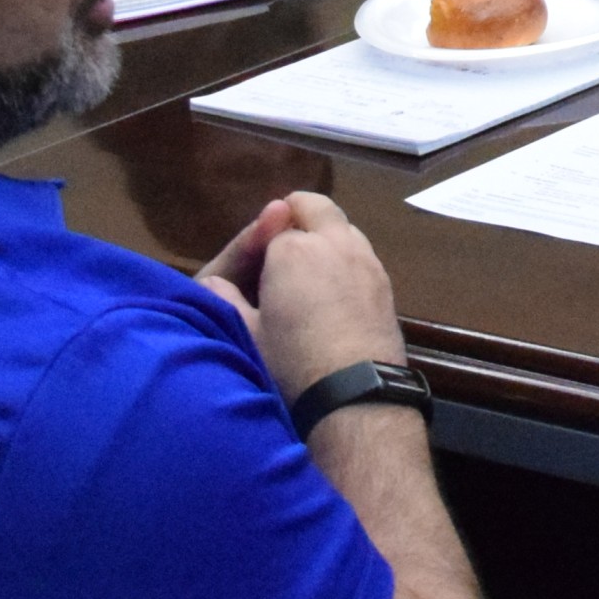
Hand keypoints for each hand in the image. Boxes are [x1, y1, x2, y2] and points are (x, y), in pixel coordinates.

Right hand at [192, 192, 406, 399]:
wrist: (355, 391)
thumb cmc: (291, 363)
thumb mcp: (245, 333)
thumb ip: (224, 299)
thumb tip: (212, 281)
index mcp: (292, 250)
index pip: (273, 226)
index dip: (261, 242)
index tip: (254, 259)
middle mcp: (334, 242)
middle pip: (315, 207)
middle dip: (296, 214)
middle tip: (281, 239)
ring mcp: (366, 258)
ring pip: (343, 226)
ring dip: (325, 233)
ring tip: (308, 267)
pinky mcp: (386, 280)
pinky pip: (362, 252)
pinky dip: (346, 256)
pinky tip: (335, 287)